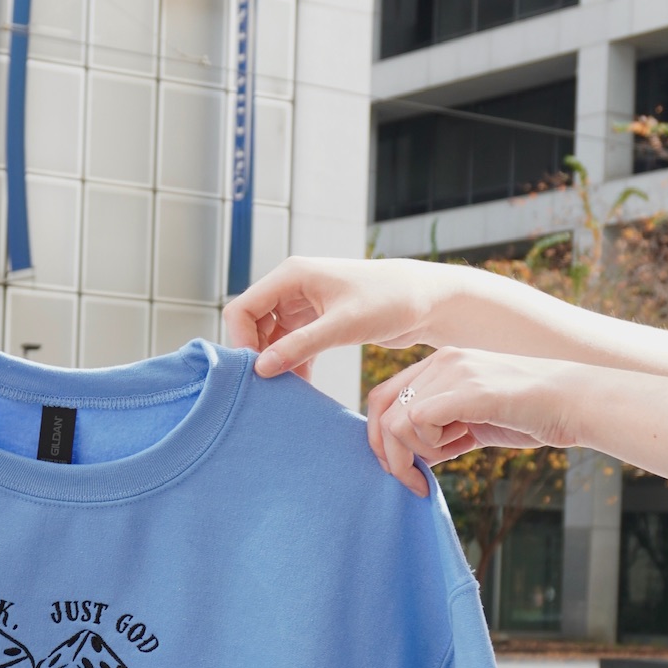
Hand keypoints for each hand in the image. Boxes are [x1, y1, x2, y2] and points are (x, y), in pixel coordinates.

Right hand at [224, 257, 452, 377]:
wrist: (427, 301)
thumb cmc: (390, 301)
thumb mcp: (342, 325)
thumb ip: (300, 346)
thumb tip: (261, 369)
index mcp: (291, 276)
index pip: (242, 308)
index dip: (241, 341)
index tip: (255, 372)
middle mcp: (292, 287)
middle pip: (252, 325)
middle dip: (257, 355)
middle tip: (268, 387)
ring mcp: (304, 305)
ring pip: (270, 338)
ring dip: (275, 363)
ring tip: (284, 390)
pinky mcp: (317, 321)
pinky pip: (291, 345)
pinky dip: (292, 364)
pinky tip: (301, 386)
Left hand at [367, 349, 578, 496]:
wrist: (574, 404)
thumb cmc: (529, 415)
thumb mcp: (473, 420)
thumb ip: (440, 429)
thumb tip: (407, 458)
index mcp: (441, 364)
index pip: (383, 397)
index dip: (381, 437)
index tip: (402, 468)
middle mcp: (442, 361)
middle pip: (382, 409)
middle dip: (390, 453)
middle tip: (412, 479)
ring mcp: (454, 371)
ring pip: (397, 421)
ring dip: (416, 453)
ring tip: (451, 455)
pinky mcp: (467, 390)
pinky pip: (417, 421)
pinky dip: (430, 447)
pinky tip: (460, 448)